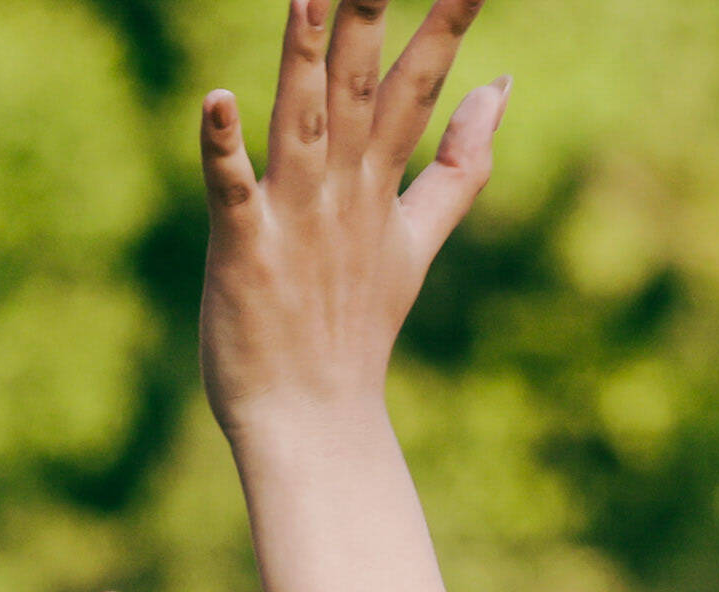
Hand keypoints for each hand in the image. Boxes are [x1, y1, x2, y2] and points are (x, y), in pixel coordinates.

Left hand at [194, 0, 505, 439]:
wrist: (314, 423)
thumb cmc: (353, 330)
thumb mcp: (417, 238)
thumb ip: (463, 166)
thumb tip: (502, 87)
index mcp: (380, 182)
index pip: (420, 83)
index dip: (446, 19)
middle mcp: (343, 190)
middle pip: (362, 84)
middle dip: (372, 12)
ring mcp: (295, 218)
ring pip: (302, 119)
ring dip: (304, 56)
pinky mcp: (244, 249)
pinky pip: (231, 187)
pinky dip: (223, 145)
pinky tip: (216, 96)